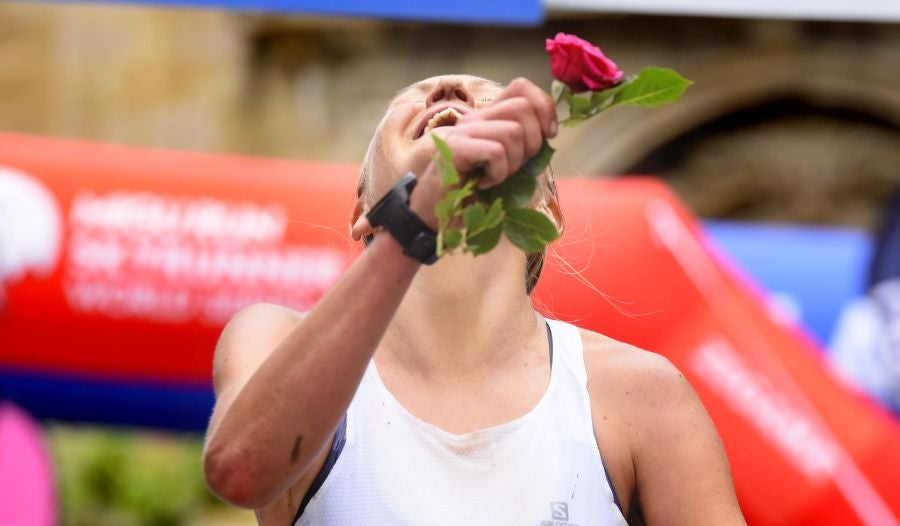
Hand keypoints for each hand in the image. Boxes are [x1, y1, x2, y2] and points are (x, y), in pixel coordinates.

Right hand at [410, 78, 556, 227]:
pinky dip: (498, 174)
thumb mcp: (506, 164)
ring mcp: (464, 131)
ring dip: (513, 163)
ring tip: (496, 177)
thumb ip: (524, 145)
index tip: (547, 136)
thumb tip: (548, 132)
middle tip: (516, 166)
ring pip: (513, 131)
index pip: (521, 87)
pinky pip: (496, 152)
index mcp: (488, 117)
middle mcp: (476, 118)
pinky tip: (483, 183)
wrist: (433, 214)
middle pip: (523, 107)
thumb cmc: (472, 192)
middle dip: (533, 141)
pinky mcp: (455, 148)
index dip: (544, 107)